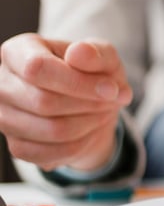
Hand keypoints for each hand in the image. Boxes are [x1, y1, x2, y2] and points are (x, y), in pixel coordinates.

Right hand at [0, 34, 131, 170]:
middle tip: (111, 102)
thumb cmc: (93, 72)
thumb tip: (79, 53)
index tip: (111, 89)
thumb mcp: (103, 57)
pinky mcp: (15, 145)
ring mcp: (4, 116)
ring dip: (88, 125)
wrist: (91, 103)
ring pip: (50, 130)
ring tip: (103, 113)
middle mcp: (1, 83)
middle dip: (89, 105)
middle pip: (44, 102)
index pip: (37, 68)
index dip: (78, 83)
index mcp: (17, 51)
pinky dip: (79, 146)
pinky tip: (90, 131)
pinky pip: (48, 154)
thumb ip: (96, 52)